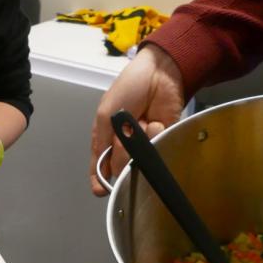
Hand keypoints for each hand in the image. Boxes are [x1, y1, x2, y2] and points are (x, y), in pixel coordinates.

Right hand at [89, 44, 185, 195]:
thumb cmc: (128, 87)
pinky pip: (158, 147)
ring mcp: (144, 142)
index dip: (99, 179)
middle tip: (125, 135)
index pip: (101, 165)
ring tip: (144, 120)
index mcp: (107, 137)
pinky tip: (155, 120)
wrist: (158, 72)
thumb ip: (104, 143)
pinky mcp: (163, 138)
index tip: (100, 191)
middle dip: (123, 152)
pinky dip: (155, 133)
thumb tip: (109, 170)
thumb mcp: (106, 114)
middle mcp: (124, 143)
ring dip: (141, 140)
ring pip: (140, 157)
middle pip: (121, 164)